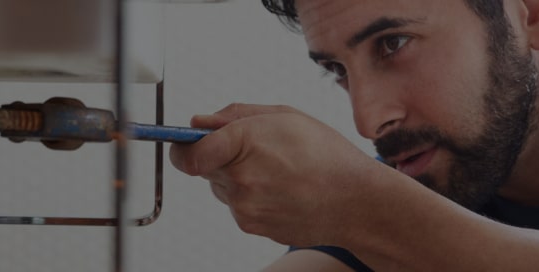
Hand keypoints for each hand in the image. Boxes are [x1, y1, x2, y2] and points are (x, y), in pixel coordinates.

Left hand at [170, 103, 391, 246]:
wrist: (356, 202)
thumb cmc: (328, 156)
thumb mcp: (285, 116)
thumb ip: (235, 115)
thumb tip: (200, 122)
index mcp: (246, 142)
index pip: (188, 152)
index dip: (182, 145)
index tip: (184, 142)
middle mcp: (241, 179)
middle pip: (203, 167)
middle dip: (219, 156)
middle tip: (254, 151)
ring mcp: (245, 207)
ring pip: (220, 187)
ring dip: (236, 177)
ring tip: (276, 171)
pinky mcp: (251, 226)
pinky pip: (237, 205)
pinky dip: (251, 196)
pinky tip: (280, 189)